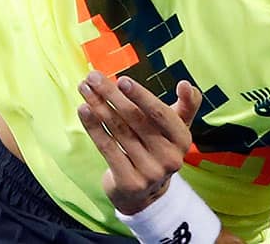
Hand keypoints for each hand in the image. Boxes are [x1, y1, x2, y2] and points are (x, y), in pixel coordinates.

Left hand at [77, 72, 200, 215]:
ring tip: (84, 88)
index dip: (141, 96)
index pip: (160, 113)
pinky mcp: (130, 182)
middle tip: (93, 77)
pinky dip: (93, 126)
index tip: (122, 80)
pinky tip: (83, 109)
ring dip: (98, 105)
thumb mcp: (175, 128)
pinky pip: (107, 147)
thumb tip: (185, 84)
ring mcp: (150, 172)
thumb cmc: (157, 147)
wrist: (144, 192)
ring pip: (118, 131)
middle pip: (135, 119)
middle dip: (111, 94)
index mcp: (182, 139)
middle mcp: (170, 157)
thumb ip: (186, 105)